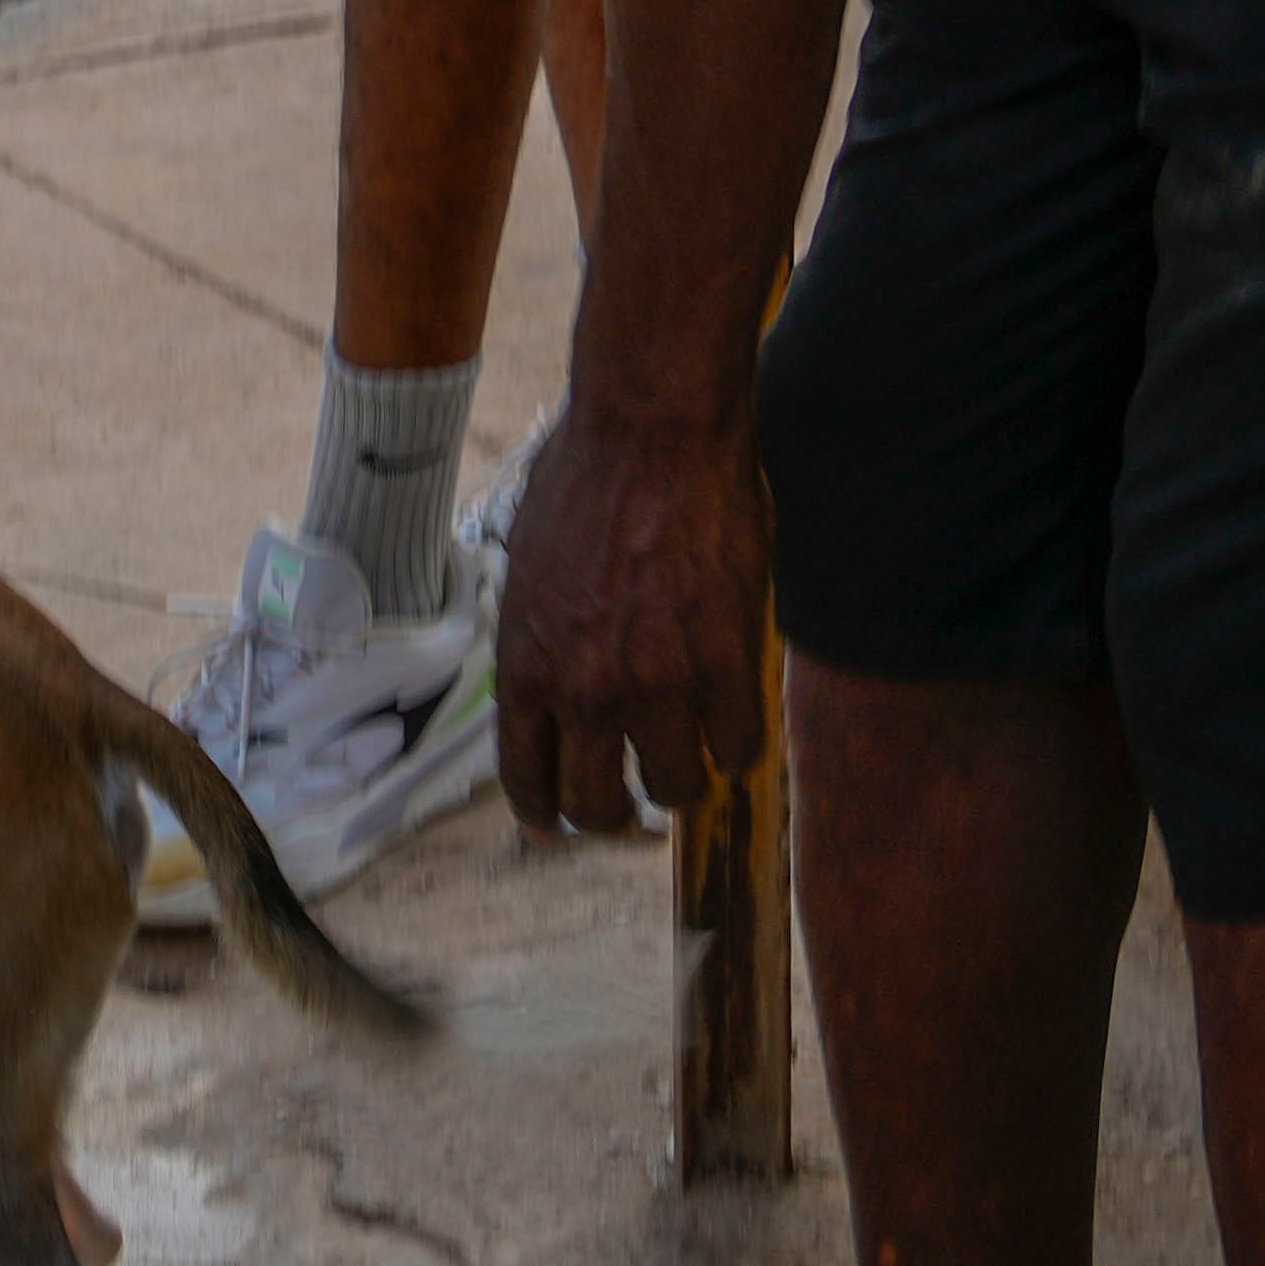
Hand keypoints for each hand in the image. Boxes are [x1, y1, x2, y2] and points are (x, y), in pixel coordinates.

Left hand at [490, 396, 774, 837]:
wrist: (651, 437)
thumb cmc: (583, 485)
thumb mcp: (528, 572)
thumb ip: (541, 640)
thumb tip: (552, 681)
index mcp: (526, 665)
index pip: (527, 776)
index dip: (545, 813)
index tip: (555, 828)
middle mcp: (584, 689)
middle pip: (598, 805)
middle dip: (614, 813)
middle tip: (631, 802)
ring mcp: (658, 684)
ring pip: (676, 788)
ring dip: (682, 781)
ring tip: (688, 755)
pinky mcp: (725, 665)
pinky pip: (739, 748)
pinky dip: (738, 748)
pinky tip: (733, 725)